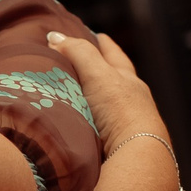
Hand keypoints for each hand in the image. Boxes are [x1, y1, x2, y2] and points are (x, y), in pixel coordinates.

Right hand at [45, 30, 174, 163]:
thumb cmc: (122, 110)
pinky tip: (81, 127)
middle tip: (85, 65)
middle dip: (103, 72)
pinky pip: (100, 129)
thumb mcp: (98, 74)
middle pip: (116, 81)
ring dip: (95, 101)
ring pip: (109, 107)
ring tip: (76, 98)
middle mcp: (131, 101)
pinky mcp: (116, 147)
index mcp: (129, 80)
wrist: (136, 155)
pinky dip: (91, 124)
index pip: (115, 55)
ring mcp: (125, 125)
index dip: (105, 45)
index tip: (99, 36)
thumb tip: (54, 37)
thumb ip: (78, 53)